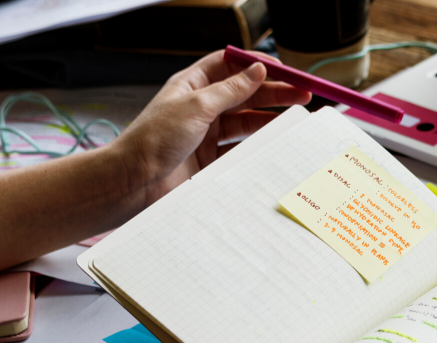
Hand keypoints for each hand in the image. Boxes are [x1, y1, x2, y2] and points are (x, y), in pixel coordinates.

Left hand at [112, 50, 311, 208]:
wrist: (133, 183)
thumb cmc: (154, 140)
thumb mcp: (197, 106)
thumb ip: (231, 90)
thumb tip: (257, 71)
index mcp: (192, 85)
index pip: (229, 65)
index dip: (256, 64)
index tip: (283, 69)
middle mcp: (199, 107)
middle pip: (243, 93)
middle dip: (273, 92)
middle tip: (302, 93)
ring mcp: (205, 133)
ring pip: (245, 120)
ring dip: (269, 118)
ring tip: (294, 117)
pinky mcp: (209, 159)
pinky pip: (240, 147)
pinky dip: (257, 145)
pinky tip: (274, 143)